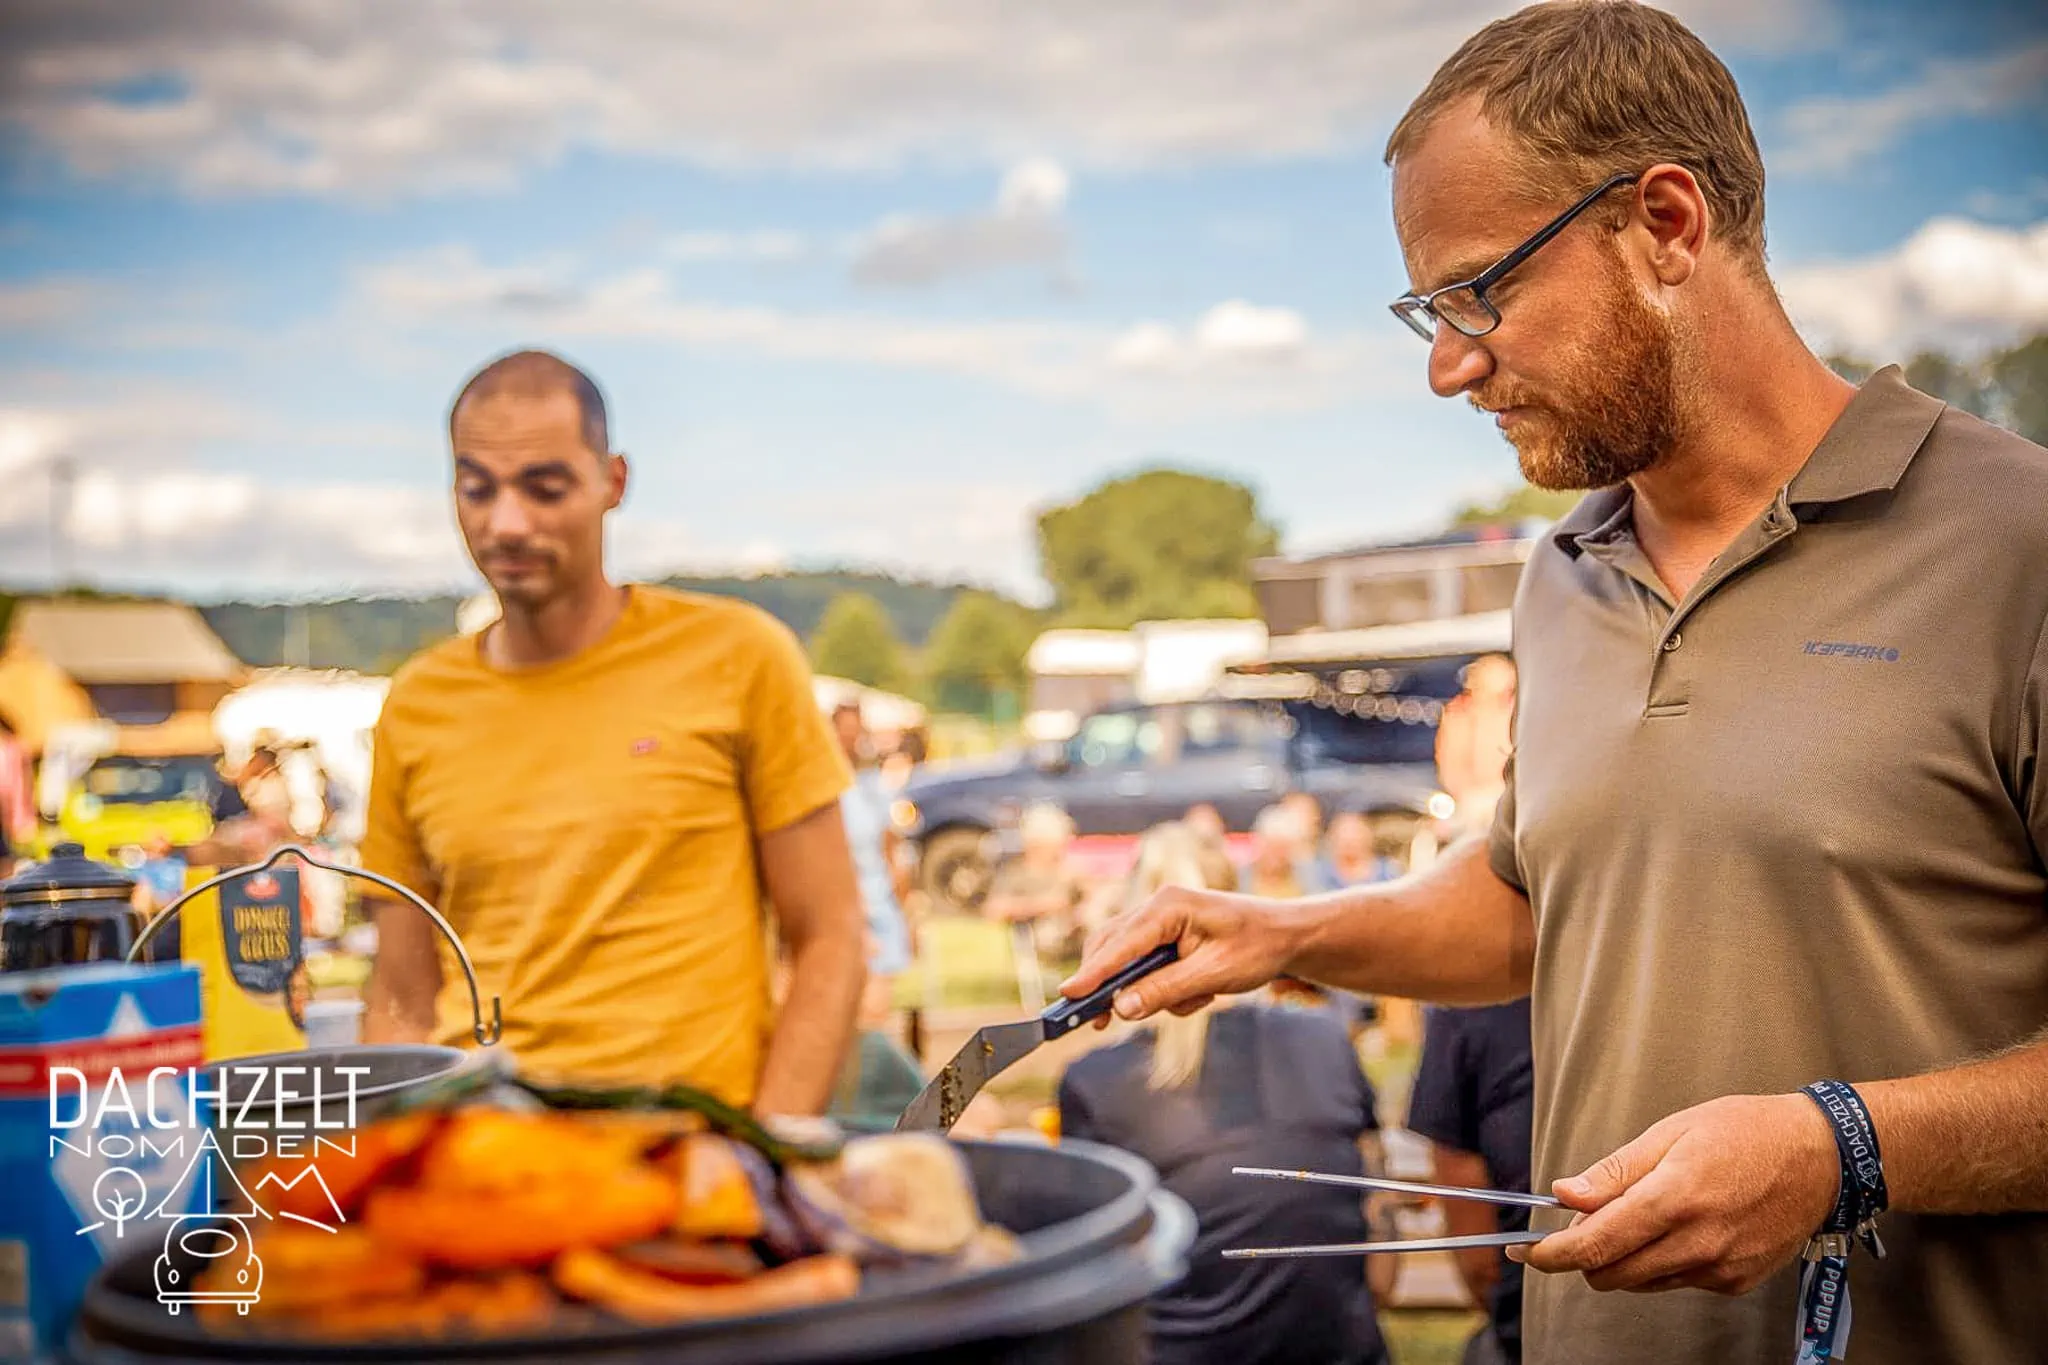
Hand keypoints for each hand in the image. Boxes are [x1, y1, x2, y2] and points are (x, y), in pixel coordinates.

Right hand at [1057, 884, 1305, 1023]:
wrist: (1288, 937)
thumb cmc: (1257, 947)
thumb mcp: (1213, 974)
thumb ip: (1165, 990)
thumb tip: (1121, 1008)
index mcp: (1169, 906)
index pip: (1120, 943)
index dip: (1092, 973)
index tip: (1068, 996)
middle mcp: (1159, 907)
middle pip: (1112, 949)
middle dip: (1111, 988)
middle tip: (1100, 1023)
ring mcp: (1162, 921)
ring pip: (1129, 963)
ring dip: (1152, 992)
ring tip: (1199, 998)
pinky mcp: (1168, 937)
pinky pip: (1149, 969)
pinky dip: (1167, 989)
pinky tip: (1202, 992)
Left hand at [1513, 1093, 1839, 1294]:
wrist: (1823, 1157)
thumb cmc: (1746, 1132)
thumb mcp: (1671, 1131)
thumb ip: (1615, 1171)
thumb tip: (1564, 1194)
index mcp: (1674, 1198)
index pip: (1597, 1243)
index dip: (1553, 1254)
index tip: (1526, 1252)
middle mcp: (1697, 1242)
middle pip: (1612, 1273)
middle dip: (1584, 1256)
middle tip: (1577, 1226)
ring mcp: (1719, 1268)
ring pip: (1641, 1281)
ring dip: (1623, 1259)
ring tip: (1639, 1215)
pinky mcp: (1736, 1282)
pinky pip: (1676, 1282)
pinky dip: (1660, 1262)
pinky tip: (1678, 1228)